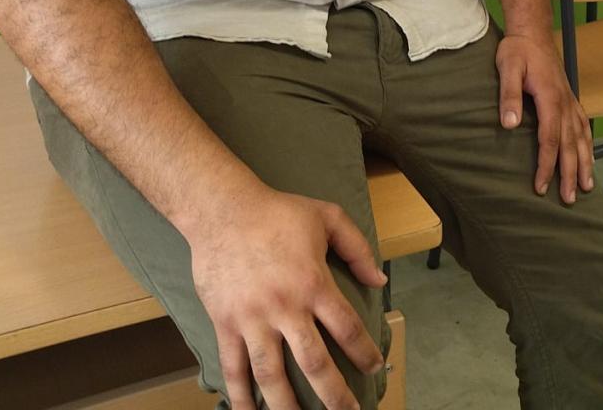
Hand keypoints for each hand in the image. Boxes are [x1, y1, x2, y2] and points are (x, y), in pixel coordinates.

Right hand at [187, 185, 387, 409]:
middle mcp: (284, 308)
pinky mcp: (225, 325)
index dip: (363, 353)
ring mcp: (252, 320)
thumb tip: (380, 280)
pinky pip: (233, 368)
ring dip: (287, 407)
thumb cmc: (278, 212)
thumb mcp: (328, 217)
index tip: (374, 370)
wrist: (222, 211)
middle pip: (314, 362)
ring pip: (272, 375)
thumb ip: (358, 248)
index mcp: (313, 283)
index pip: (346, 328)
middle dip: (333, 395)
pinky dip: (241, 396)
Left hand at [496, 30, 595, 203]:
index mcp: (551, 98)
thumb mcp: (507, 67)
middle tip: (570, 199)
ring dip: (585, 163)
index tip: (541, 186)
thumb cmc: (517, 50)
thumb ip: (509, 95)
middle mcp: (566, 102)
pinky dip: (588, 144)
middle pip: (571, 144)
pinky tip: (589, 156)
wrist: (532, 31)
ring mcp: (571, 100)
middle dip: (571, 173)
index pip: (550, 139)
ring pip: (582, 137)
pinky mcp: (570, 98)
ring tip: (588, 187)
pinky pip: (584, 126)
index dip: (546, 165)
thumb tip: (509, 124)